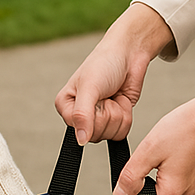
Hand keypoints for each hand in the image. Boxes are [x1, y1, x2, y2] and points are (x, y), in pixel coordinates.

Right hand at [55, 3, 173, 144]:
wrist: (129, 53)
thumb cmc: (104, 63)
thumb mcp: (90, 87)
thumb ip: (82, 115)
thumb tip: (80, 141)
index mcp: (65, 106)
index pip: (78, 129)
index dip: (93, 116)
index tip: (96, 97)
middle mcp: (79, 115)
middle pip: (95, 135)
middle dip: (108, 114)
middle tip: (106, 95)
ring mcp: (97, 118)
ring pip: (109, 134)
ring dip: (118, 114)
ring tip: (113, 96)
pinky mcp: (114, 119)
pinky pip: (121, 133)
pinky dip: (126, 116)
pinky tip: (121, 101)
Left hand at [110, 80, 194, 194]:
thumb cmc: (184, 129)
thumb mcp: (148, 151)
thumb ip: (132, 177)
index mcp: (174, 191)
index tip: (132, 184)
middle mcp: (187, 193)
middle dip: (145, 187)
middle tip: (149, 162)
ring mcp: (193, 186)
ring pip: (164, 191)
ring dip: (156, 178)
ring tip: (161, 155)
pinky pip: (174, 182)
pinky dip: (166, 172)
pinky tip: (169, 155)